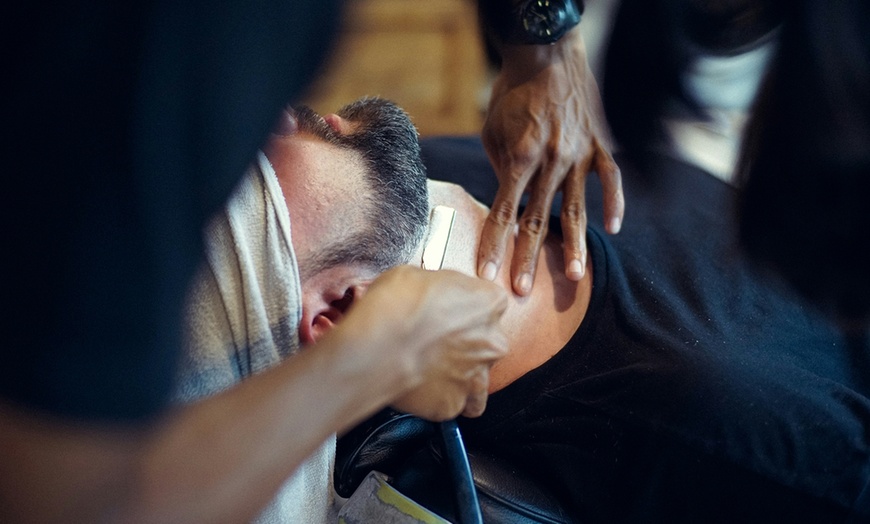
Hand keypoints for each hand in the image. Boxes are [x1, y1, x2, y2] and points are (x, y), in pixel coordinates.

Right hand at [341, 266, 507, 420]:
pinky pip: (450, 402)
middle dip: (464, 342)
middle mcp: (491, 342)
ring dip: (460, 375)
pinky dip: (437, 397)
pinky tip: (419, 386)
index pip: (490, 303)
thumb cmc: (393, 308)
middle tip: (434, 340)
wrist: (373, 347)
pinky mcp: (451, 404)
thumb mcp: (417, 275)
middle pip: (487, 342)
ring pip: (477, 381)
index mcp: (488, 303)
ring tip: (433, 369)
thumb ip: (440, 288)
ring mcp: (475, 377)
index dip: (465, 306)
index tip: (449, 309)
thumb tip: (432, 294)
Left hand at [478, 28, 624, 295]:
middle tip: (522, 292)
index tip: (486, 275)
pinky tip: (613, 229)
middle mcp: (552, 161)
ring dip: (576, 246)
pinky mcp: (600, 144)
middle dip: (529, 259)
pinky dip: (614, 204)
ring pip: (578, 209)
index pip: (503, 212)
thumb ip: (502, 170)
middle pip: (539, 220)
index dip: (493, 246)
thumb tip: (509, 203)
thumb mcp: (493, 131)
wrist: (547, 52)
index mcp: (521, 158)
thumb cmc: (512, 94)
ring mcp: (580, 154)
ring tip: (576, 278)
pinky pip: (611, 179)